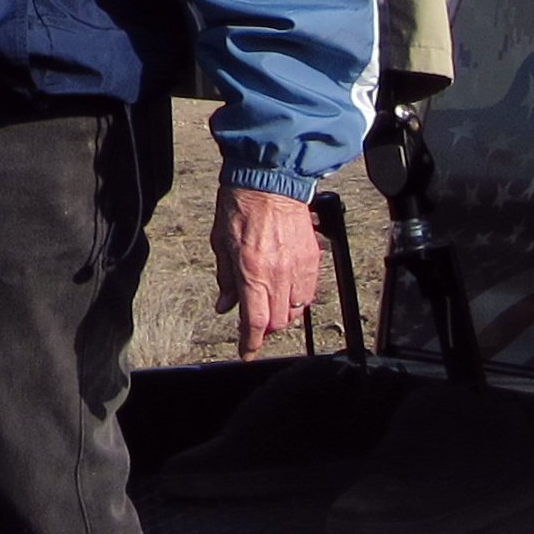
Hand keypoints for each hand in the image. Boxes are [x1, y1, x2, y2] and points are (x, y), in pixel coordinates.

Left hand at [211, 185, 320, 357]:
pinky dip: (298, 299)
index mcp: (251, 272)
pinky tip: (286, 288)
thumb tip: (226, 305)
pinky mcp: (313, 260)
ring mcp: (298, 269)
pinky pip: (309, 293)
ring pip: (295, 311)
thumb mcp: (220, 242)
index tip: (246, 352)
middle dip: (264, 327)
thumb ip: (225, 278)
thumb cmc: (239, 206)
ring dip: (282, 313)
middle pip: (277, 322)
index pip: (254, 322)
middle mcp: (278, 275)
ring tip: (270, 301)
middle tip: (253, 320)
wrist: (268, 180)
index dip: (250, 343)